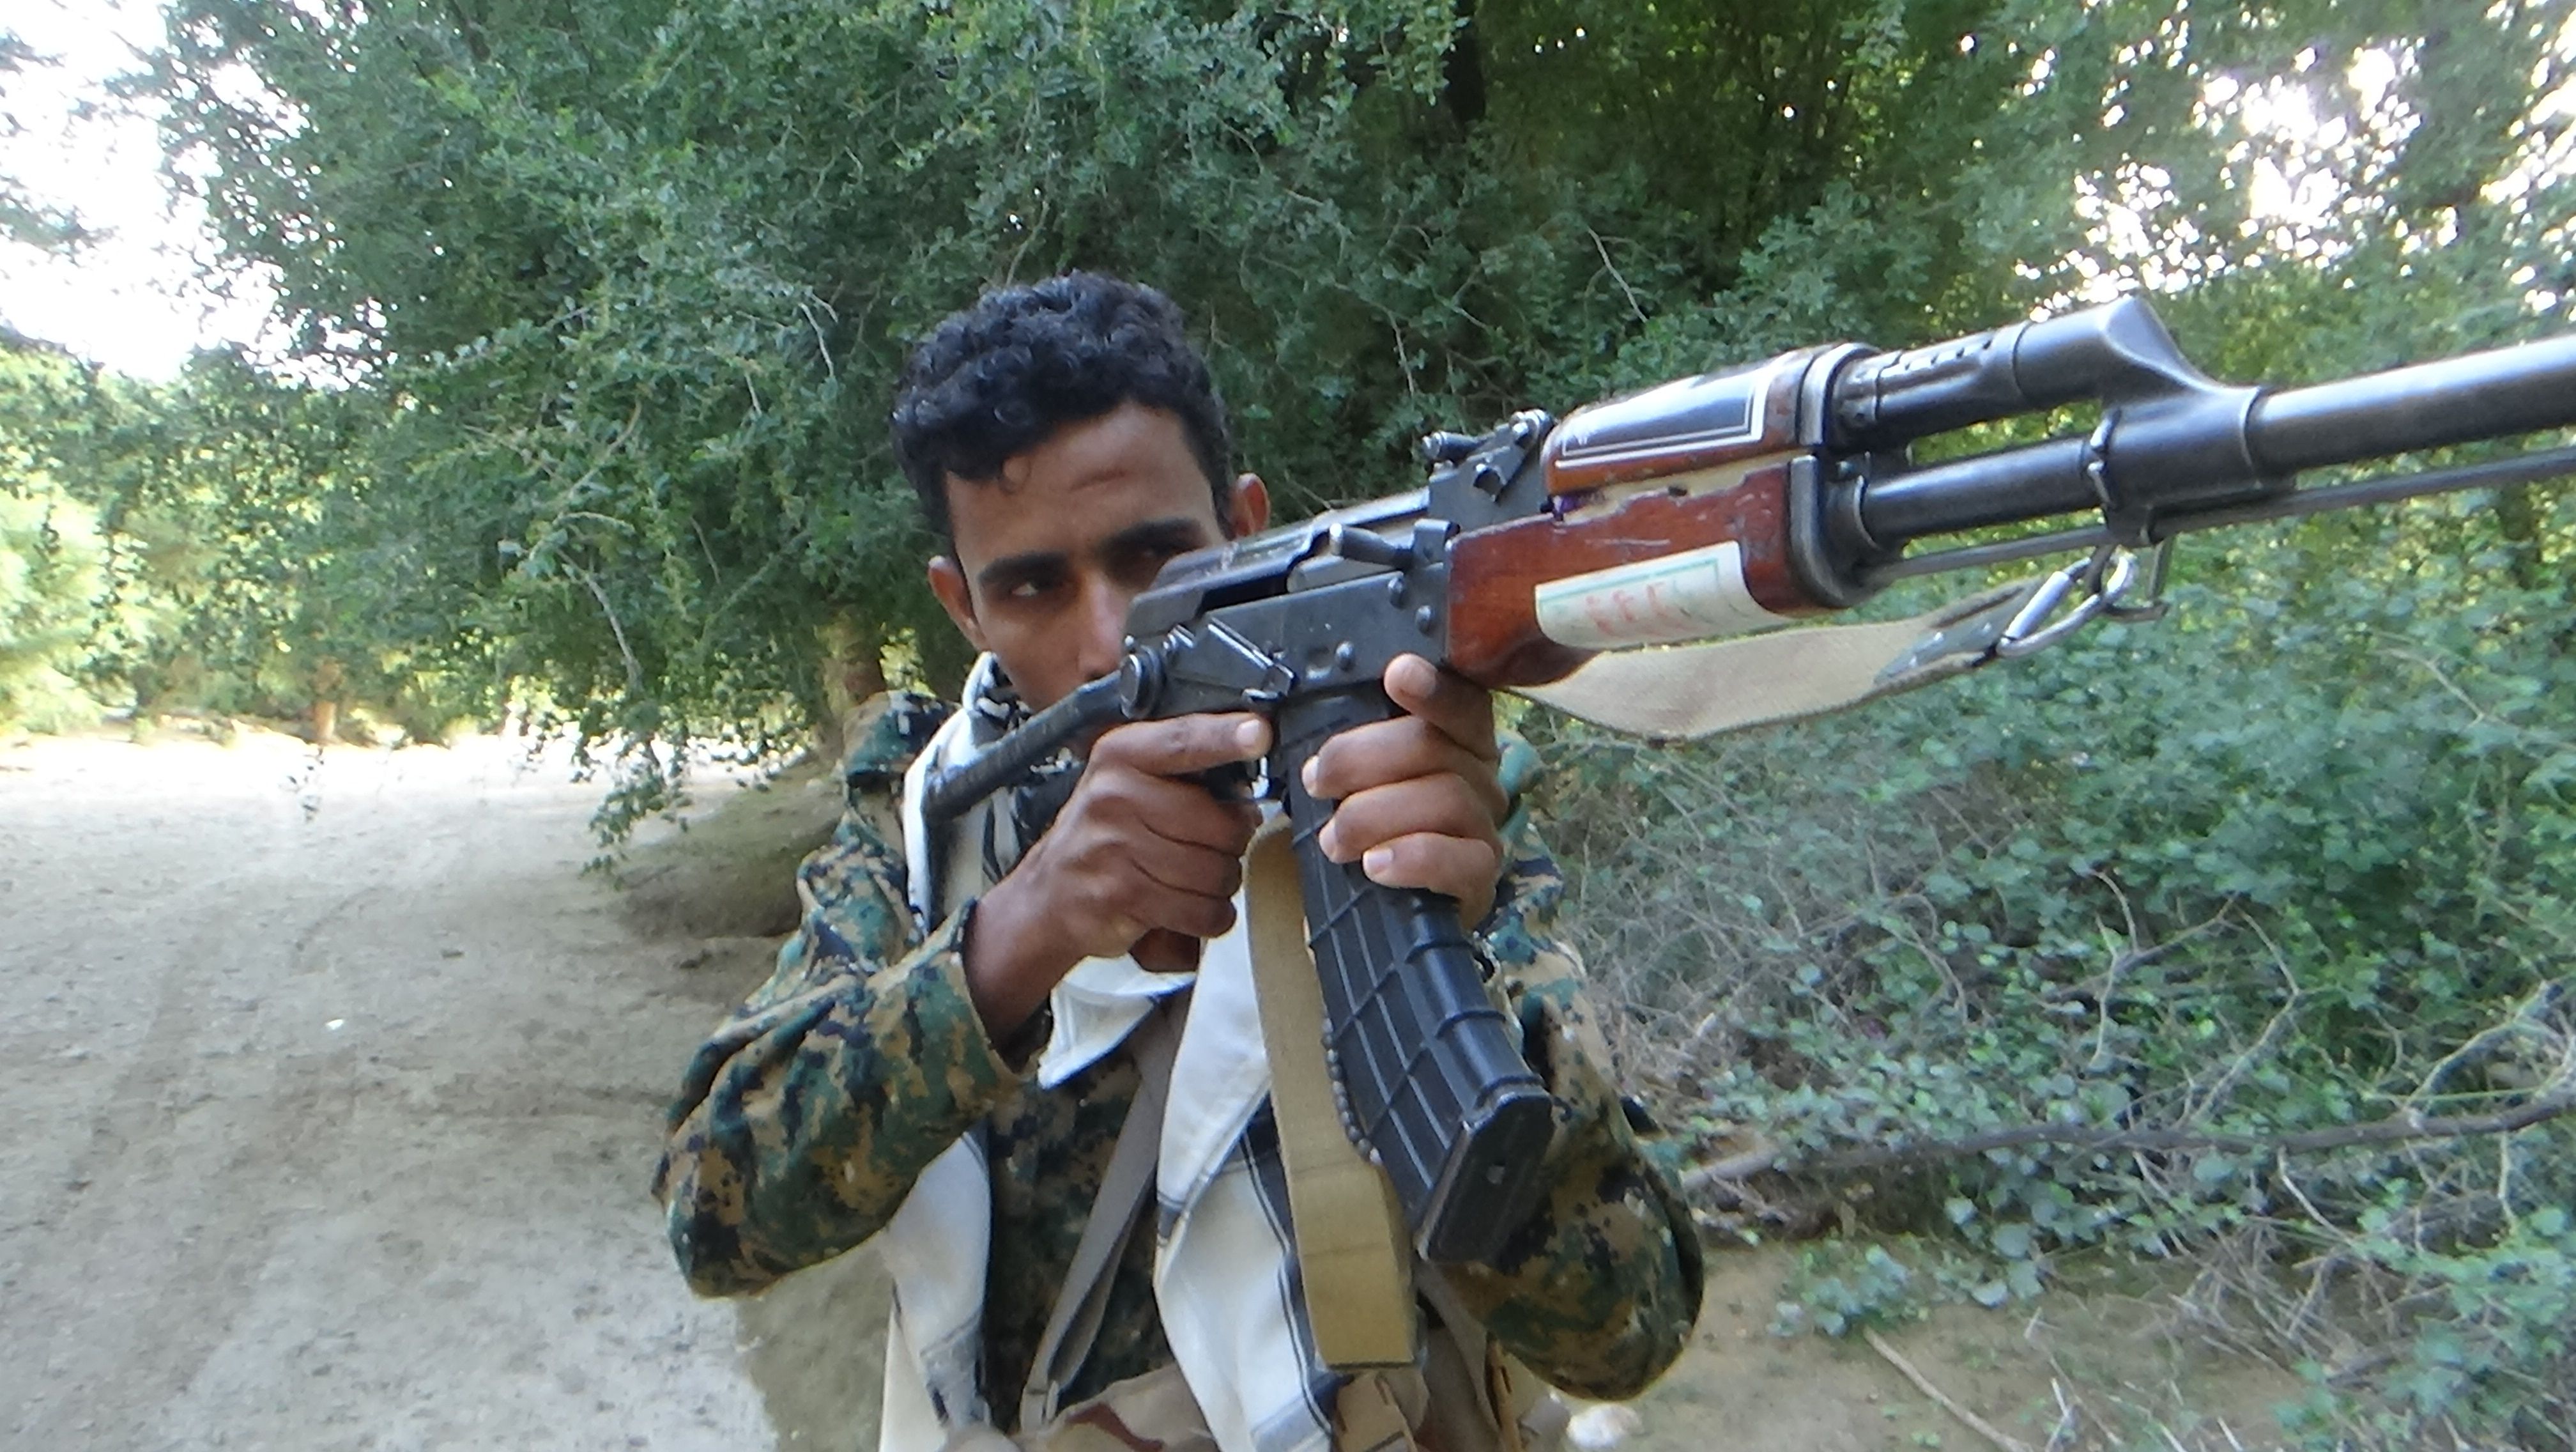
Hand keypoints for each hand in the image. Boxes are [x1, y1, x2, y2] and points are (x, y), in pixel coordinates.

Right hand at [965, 713, 1268, 1036]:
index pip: (1184, 740)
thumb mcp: (1130, 782)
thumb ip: (1184, 769)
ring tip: (1195, 879)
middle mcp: (1115, 796)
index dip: (1226, 737)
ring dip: (1220, 885)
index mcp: (1122, 756)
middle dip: (1232, 844)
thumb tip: (1250, 777)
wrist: (1048, 894)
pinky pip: (1200, 910)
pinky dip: (1209, 916)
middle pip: (1219, 824)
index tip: (1260, 732)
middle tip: (1214, 846)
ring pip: (1215, 872)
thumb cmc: (1103, 834)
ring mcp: (1115, 847)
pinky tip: (1191, 907)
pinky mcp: (1123, 894)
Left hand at [1303, 654, 1509, 928]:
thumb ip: (1344, 749)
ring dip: (1374, 814)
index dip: (1431, 689)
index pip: (1459, 702)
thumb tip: (1280, 735)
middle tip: (1316, 781)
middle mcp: (1481, 776)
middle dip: (1362, 758)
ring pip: (1445, 798)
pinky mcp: (1481, 877)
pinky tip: (1374, 864)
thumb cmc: (1373, 828)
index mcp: (1457, 740)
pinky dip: (1412, 858)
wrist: (1390, 904)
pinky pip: (1460, 861)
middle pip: (1434, 746)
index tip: (1396, 674)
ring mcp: (1485, 826)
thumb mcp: (1357, 780)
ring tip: (1333, 840)